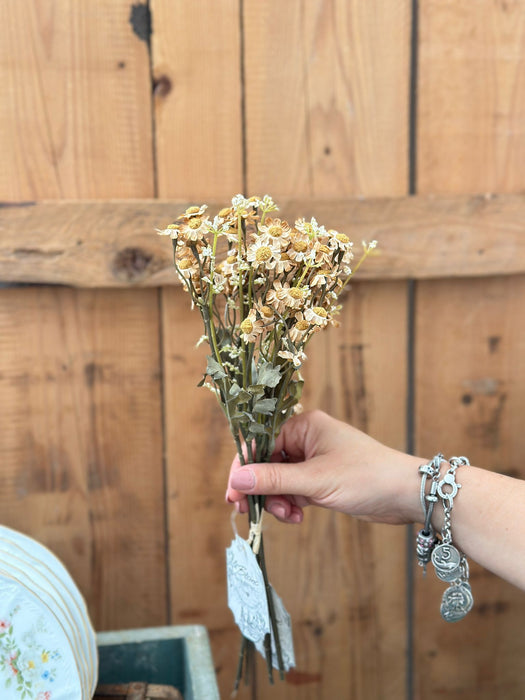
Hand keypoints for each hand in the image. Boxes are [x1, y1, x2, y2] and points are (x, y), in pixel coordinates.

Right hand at [226, 410, 421, 524]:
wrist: (405, 495)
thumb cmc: (366, 476)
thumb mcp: (315, 480)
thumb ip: (274, 480)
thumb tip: (236, 478)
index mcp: (304, 425)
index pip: (260, 441)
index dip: (243, 467)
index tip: (233, 493)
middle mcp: (306, 439)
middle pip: (266, 462)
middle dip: (260, 488)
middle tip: (249, 512)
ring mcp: (313, 460)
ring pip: (278, 481)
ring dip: (277, 501)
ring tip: (288, 516)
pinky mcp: (320, 480)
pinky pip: (293, 492)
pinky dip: (290, 505)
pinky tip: (298, 517)